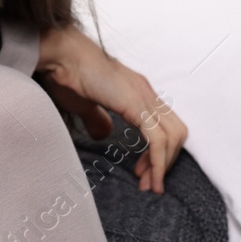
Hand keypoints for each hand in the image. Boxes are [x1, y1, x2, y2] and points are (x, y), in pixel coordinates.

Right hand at [35, 26, 186, 192]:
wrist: (63, 56)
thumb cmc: (69, 74)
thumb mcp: (86, 104)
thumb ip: (97, 118)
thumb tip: (104, 133)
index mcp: (139, 92)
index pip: (165, 125)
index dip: (160, 151)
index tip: (143, 170)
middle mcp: (147, 93)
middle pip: (176, 132)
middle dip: (166, 162)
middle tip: (149, 182)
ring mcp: (144, 97)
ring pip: (173, 137)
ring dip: (163, 166)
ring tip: (150, 185)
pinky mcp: (136, 105)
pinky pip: (157, 139)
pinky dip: (157, 162)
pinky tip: (150, 178)